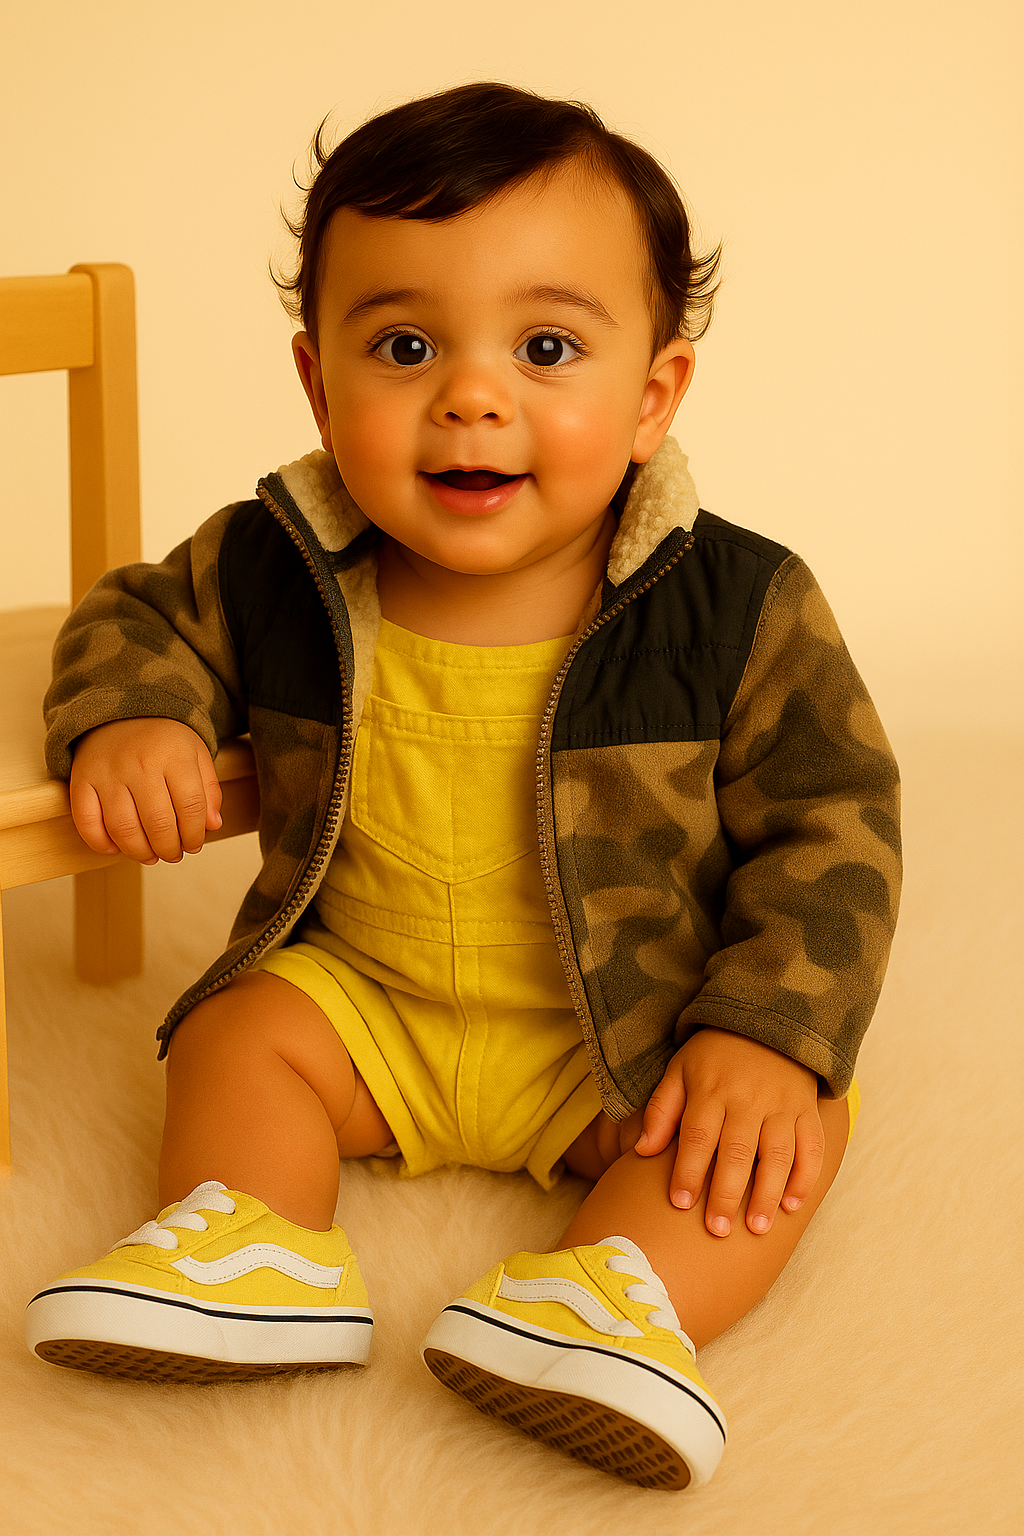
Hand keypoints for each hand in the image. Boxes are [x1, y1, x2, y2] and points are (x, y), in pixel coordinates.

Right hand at [70, 718, 222, 864]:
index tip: (194, 845)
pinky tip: (115, 848)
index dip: (195, 835)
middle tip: (174, 854)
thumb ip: (209, 790)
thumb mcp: (196, 754)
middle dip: (170, 849)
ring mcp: (108, 773)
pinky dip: (100, 843)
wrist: (119, 708)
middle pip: (158, 823)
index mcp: (175, 755)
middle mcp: (140, 764)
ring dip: (140, 852)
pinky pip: (87, 822)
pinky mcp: (81, 780)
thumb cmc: (163, 739)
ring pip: (123, 829)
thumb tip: (212, 825)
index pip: (191, 808)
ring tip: (150, 855)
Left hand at [635, 1027, 824, 1236]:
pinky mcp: (807, 1111)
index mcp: (712, 1089)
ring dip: (768, 1194)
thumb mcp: (680, 1070)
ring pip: (778, 1155)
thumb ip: (662, 1110)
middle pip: (738, 1152)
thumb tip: (642, 1151)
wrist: (766, 1023)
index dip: (689, 1171)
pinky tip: (792, 1205)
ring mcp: (782, 1106)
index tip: (679, 1203)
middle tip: (718, 1230)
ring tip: (756, 1228)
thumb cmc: (714, 1055)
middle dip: (727, 1193)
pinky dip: (805, 1177)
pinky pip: (812, 1147)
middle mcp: (749, 1099)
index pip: (698, 1136)